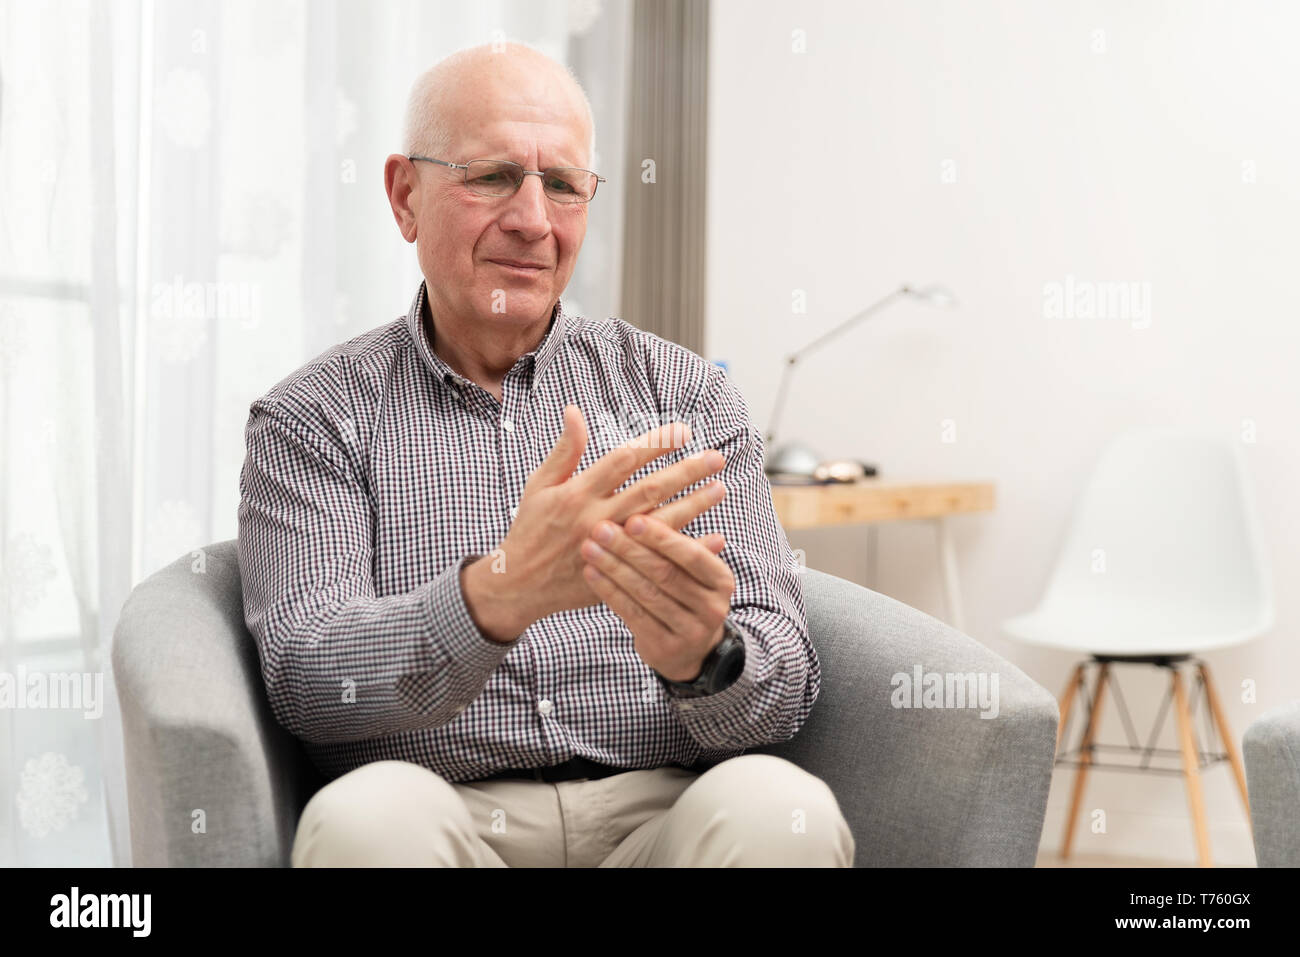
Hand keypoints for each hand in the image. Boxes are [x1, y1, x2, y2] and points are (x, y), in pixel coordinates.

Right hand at [463, 403, 727, 640]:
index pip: (623, 460)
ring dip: (694, 505)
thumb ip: (563, 450)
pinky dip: (689, 548)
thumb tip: (575, 410)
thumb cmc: (530, 528)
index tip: (683, 431)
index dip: (655, 444)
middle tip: (715, 458)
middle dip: (685, 472)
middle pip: (649, 490)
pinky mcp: (617, 574)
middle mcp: (596, 519)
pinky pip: (661, 560)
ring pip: (660, 524)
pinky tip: (716, 537)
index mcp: (577, 493)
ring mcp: (610, 549)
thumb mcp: (539, 485)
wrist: (518, 584)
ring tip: (719, 489)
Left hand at [579, 512, 735, 681]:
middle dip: (629, 549)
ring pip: (646, 594)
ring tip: (589, 547)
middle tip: (600, 528)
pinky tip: (591, 573)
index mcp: (721, 581)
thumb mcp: (691, 571)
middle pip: (665, 573)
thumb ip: (678, 543)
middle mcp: (711, 607)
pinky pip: (632, 614)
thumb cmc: (684, 594)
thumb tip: (665, 499)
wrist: (689, 651)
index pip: (690, 555)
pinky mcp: (664, 648)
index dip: (661, 538)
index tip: (632, 518)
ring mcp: (690, 632)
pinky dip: (609, 591)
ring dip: (614, 568)